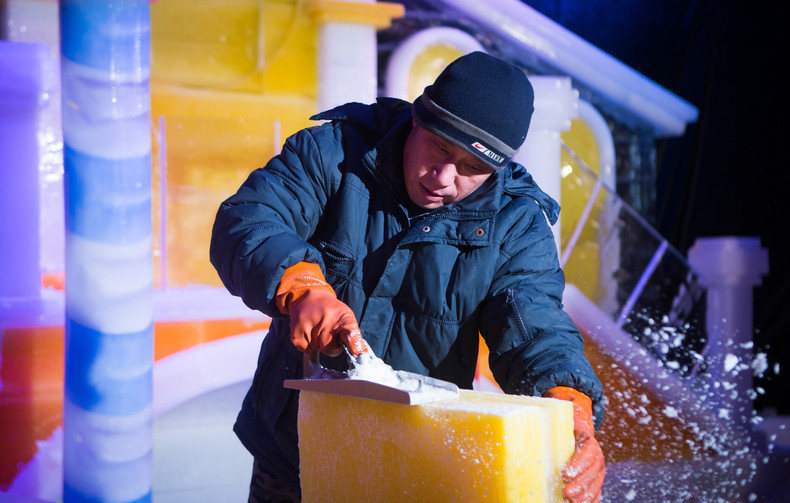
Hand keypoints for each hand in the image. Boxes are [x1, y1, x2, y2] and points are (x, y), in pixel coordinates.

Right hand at [275, 262, 362, 356]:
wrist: (307, 296)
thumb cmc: (330, 310)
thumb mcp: (345, 316)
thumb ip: (353, 335)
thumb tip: (362, 353)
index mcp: (342, 317)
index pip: (350, 333)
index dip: (354, 344)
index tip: (358, 354)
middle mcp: (326, 319)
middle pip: (330, 349)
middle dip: (330, 346)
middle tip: (328, 333)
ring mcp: (310, 325)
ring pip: (316, 349)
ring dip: (317, 343)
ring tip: (317, 328)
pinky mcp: (296, 330)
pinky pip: (305, 349)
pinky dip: (307, 345)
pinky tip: (308, 332)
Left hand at [544, 386, 604, 502]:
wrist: (576, 435)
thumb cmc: (562, 429)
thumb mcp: (559, 423)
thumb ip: (549, 421)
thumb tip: (529, 415)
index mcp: (588, 440)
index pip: (588, 451)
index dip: (579, 463)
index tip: (566, 473)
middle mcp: (596, 456)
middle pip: (593, 471)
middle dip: (580, 484)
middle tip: (567, 492)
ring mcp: (597, 470)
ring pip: (596, 484)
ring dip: (585, 495)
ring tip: (572, 501)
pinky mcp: (595, 481)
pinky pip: (597, 493)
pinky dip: (591, 500)